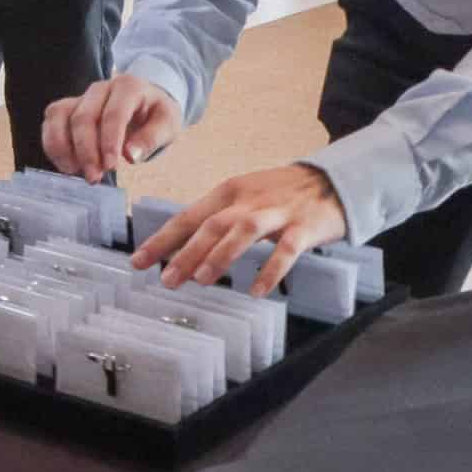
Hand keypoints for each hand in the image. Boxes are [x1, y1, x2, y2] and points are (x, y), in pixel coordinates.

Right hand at [41, 74, 182, 180]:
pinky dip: (53, 145)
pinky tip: (67, 165)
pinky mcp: (67, 107)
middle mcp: (100, 87)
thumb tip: (131, 156)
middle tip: (94, 178)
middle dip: (86, 151)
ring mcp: (81, 96)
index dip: (109, 141)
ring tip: (77, 172)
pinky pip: (51, 121)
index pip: (113, 113)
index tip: (111, 167)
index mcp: (128, 87)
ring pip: (60, 116)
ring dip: (64, 148)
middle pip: (83, 116)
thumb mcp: (167, 125)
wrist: (146, 103)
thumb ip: (152, 138)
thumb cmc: (156, 115)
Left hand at [136, 163, 348, 297]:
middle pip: (212, 225)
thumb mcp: (243, 198)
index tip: (138, 261)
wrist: (332, 181)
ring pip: (243, 231)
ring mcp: (278, 212)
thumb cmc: (280, 194)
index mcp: (229, 192)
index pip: (189, 217)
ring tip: (202, 280)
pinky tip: (256, 290)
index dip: (162, 239)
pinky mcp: (304, 227)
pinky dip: (270, 269)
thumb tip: (180, 248)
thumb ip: (216, 219)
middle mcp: (249, 200)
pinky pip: (286, 250)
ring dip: (221, 255)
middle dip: (186, 252)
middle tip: (166, 280)